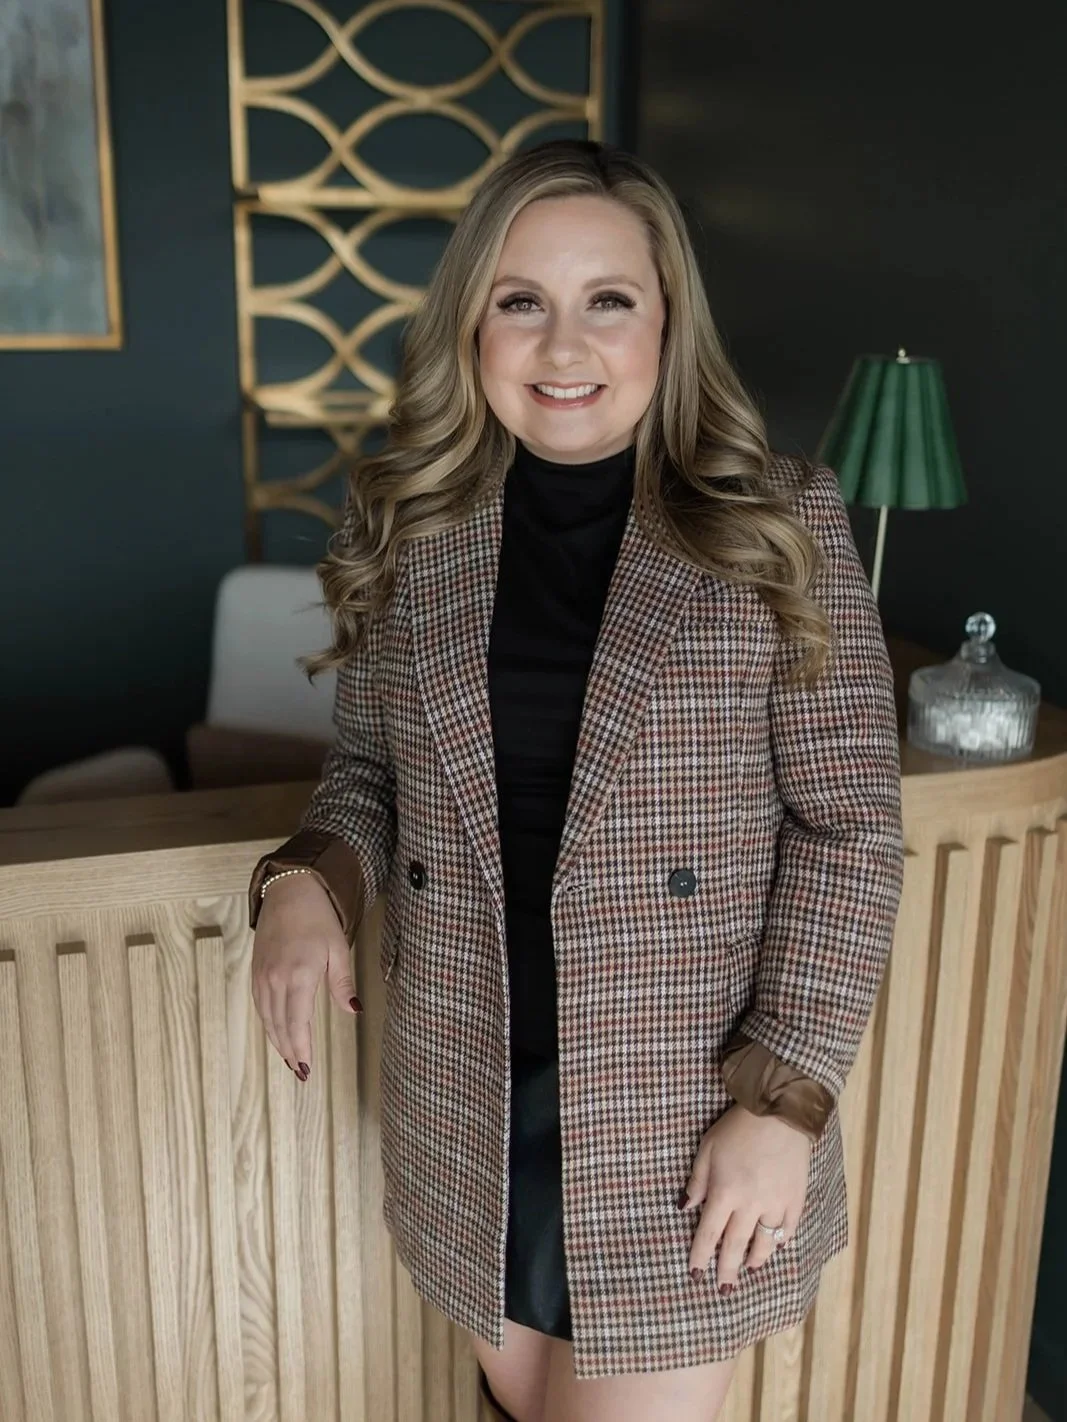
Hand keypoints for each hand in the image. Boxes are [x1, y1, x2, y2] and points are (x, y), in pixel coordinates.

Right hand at [250, 874, 361, 1080]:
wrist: (289, 891)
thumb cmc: (318, 918)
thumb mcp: (338, 949)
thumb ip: (343, 984)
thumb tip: (354, 1011)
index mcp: (299, 975)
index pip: (298, 1024)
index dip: (302, 1049)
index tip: (307, 1069)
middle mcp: (276, 979)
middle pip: (280, 1026)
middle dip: (290, 1052)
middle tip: (301, 1072)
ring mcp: (262, 976)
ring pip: (267, 1018)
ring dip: (278, 1041)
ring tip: (290, 1059)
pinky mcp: (256, 971)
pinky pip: (260, 1005)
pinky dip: (269, 1023)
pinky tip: (277, 1031)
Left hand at [681, 1103, 812, 1291]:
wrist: (780, 1112)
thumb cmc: (737, 1128)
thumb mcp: (707, 1149)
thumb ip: (697, 1181)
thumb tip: (686, 1208)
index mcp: (725, 1192)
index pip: (709, 1234)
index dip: (701, 1256)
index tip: (695, 1273)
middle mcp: (750, 1204)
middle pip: (735, 1246)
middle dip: (726, 1269)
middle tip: (723, 1288)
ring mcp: (776, 1204)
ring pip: (764, 1243)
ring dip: (754, 1259)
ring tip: (748, 1267)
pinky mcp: (796, 1198)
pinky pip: (788, 1228)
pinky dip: (781, 1241)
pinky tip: (776, 1247)